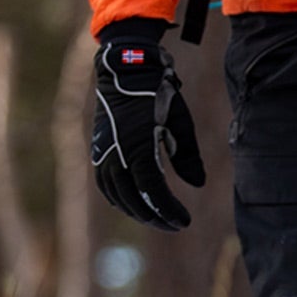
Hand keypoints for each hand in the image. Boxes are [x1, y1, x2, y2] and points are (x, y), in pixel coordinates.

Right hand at [91, 20, 205, 230]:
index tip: (184, 222)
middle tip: (174, 224)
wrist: (126, 72)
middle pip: (133, 200)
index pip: (153, 192)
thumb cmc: (158, 96)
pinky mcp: (98, 151)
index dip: (168, 211)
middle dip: (155, 216)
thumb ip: (188, 156)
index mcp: (139, 148)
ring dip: (136, 211)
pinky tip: (133, 205)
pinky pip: (105, 185)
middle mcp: (117, 155)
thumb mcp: (181, 123)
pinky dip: (119, 199)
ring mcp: (104, 153)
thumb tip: (198, 184)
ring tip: (156, 218)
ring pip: (117, 195)